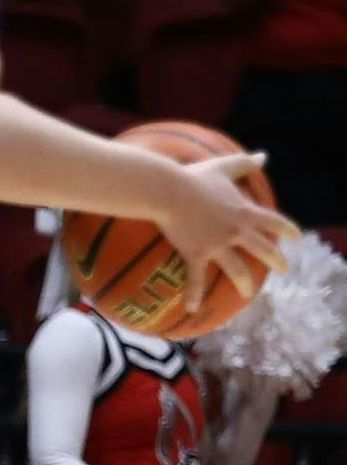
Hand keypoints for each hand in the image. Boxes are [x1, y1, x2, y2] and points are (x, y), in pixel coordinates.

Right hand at [154, 151, 298, 313]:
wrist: (168, 190)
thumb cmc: (194, 177)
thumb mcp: (223, 166)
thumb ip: (244, 163)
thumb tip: (263, 156)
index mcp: (244, 211)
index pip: (273, 221)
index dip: (287, 229)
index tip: (297, 238)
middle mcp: (236, 230)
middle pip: (263, 249)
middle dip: (277, 261)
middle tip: (284, 270)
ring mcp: (217, 245)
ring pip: (237, 269)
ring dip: (244, 284)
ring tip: (247, 294)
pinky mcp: (196, 254)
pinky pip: (196, 279)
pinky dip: (194, 294)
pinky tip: (192, 308)